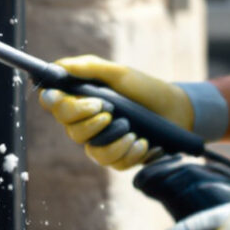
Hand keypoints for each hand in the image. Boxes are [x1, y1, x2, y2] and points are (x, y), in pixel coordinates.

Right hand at [41, 55, 195, 169]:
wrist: (175, 110)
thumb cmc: (144, 88)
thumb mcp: (119, 73)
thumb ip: (89, 68)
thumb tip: (58, 67)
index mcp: (81, 98)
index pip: (54, 103)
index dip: (57, 103)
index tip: (78, 99)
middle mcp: (86, 122)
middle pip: (71, 130)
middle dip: (90, 122)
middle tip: (110, 111)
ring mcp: (101, 142)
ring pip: (91, 150)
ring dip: (113, 141)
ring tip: (133, 131)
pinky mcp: (117, 158)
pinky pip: (112, 162)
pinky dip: (129, 152)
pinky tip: (143, 142)